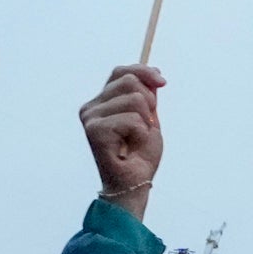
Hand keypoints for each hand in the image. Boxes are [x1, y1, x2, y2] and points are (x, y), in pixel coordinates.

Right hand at [84, 67, 162, 216]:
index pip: (120, 72)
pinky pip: (132, 119)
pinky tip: (130, 147)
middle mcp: (91, 107)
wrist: (135, 182)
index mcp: (101, 102)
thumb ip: (148, 94)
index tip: (162, 83)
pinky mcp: (94, 130)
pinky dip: (140, 134)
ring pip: (134, 99)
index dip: (143, 71)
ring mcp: (90, 118)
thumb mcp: (149, 117)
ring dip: (145, 122)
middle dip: (149, 103)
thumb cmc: (140, 154)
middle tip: (145, 126)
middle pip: (129, 81)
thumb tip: (154, 71)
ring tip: (136, 139)